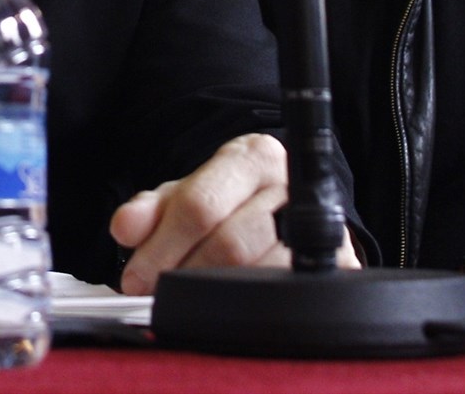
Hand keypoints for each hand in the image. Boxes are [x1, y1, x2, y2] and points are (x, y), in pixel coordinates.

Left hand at [108, 133, 358, 294]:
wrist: (285, 208)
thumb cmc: (228, 202)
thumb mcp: (185, 195)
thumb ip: (150, 208)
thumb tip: (124, 227)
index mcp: (253, 157)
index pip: (200, 206)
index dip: (162, 247)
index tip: (135, 277)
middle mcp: (290, 186)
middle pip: (229, 245)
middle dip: (184, 276)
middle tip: (160, 295)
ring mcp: (319, 225)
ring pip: (259, 275)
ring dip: (216, 296)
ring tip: (192, 301)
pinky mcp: (340, 264)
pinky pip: (291, 296)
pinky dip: (255, 308)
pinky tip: (233, 308)